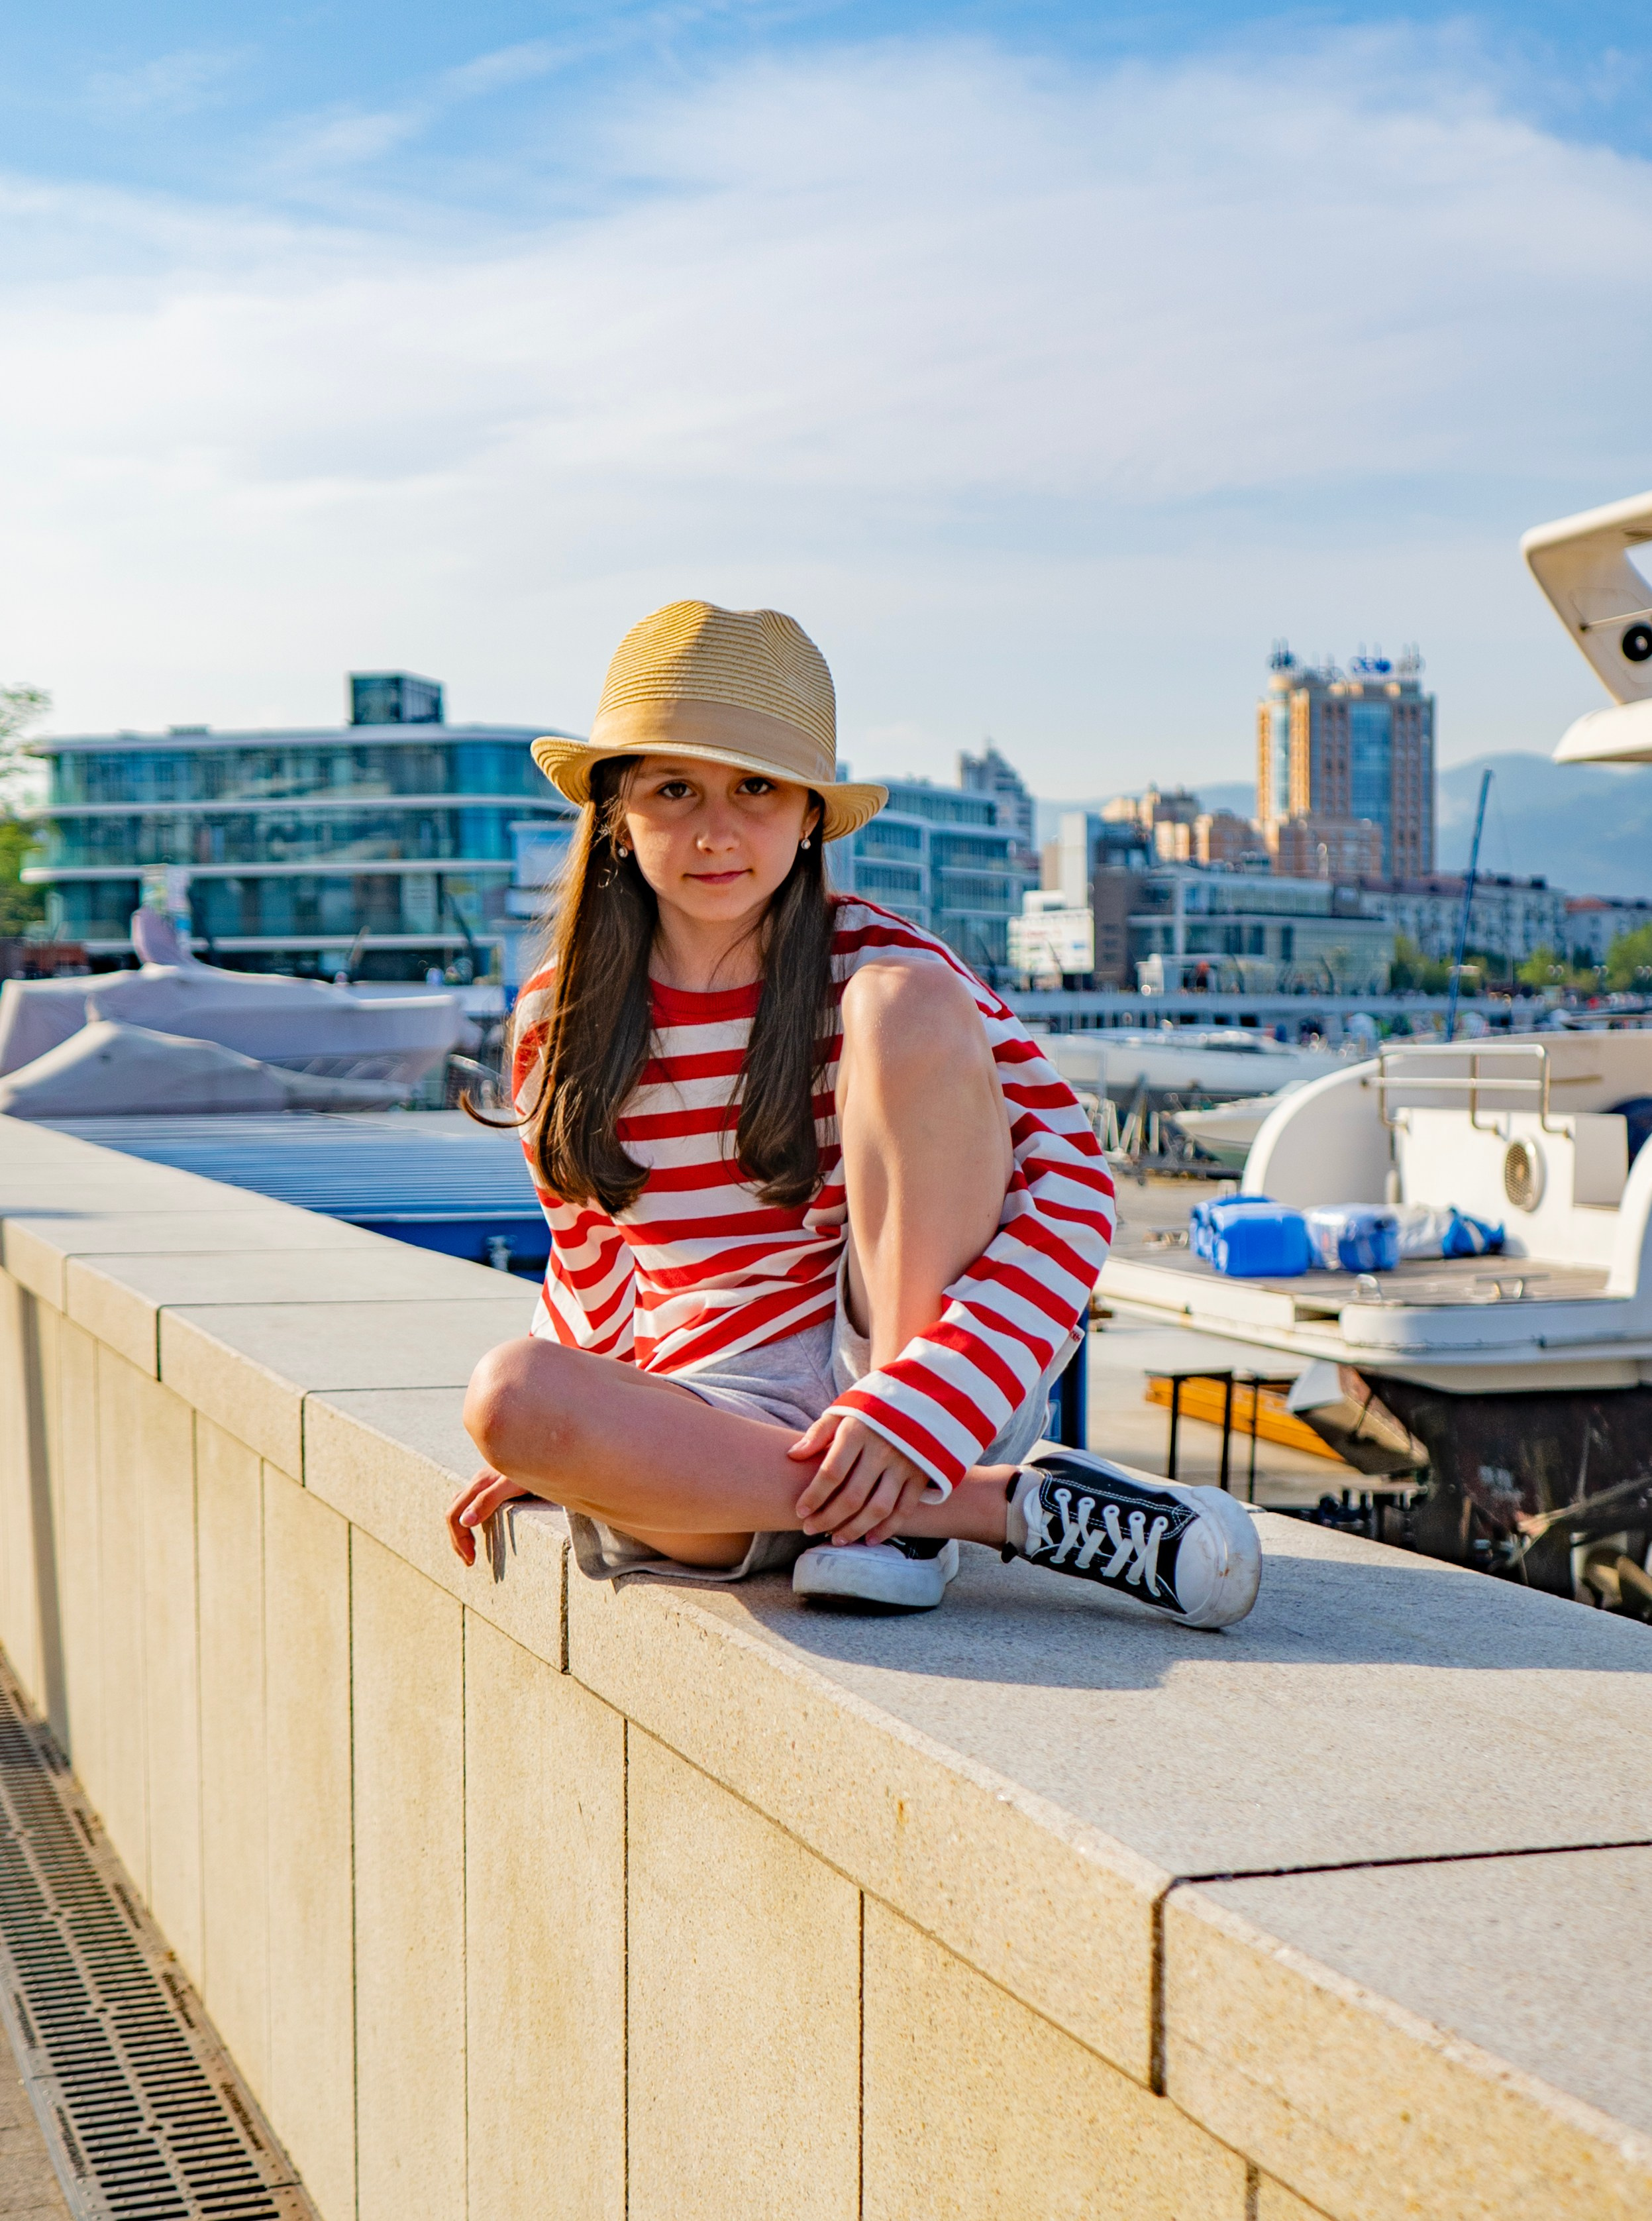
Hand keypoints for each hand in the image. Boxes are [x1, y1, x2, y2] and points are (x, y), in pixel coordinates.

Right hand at [447, 1466, 529, 1564]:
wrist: (552, 1446)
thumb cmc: (536, 1463)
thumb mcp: (513, 1483)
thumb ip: (488, 1499)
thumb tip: (465, 1521)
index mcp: (478, 1484)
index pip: (453, 1515)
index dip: (458, 1540)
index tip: (472, 1560)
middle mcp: (478, 1481)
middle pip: (454, 1512)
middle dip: (458, 1539)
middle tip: (470, 1561)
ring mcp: (487, 1480)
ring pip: (462, 1504)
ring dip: (462, 1528)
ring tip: (472, 1548)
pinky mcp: (497, 1481)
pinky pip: (474, 1500)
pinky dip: (472, 1517)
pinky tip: (484, 1523)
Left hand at [788, 1412, 934, 1545]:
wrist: (921, 1396)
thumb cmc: (873, 1407)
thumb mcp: (845, 1409)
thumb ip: (819, 1432)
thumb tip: (793, 1455)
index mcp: (859, 1430)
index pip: (831, 1472)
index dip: (814, 1496)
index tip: (800, 1511)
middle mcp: (883, 1449)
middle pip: (852, 1496)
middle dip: (828, 1518)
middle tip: (810, 1529)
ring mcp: (905, 1463)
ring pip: (878, 1508)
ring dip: (855, 1529)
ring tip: (837, 1539)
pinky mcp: (922, 1474)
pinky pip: (904, 1509)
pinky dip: (887, 1528)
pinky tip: (870, 1538)